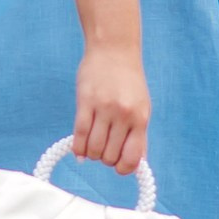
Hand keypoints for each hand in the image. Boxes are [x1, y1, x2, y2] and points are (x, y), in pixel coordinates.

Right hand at [74, 44, 148, 173]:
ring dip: (91, 154)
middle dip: (105, 159)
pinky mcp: (85, 102)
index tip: (117, 167)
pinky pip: (79, 134)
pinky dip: (78, 148)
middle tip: (102, 151)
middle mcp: (124, 115)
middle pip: (110, 155)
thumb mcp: (141, 107)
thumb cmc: (128, 81)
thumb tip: (135, 165)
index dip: (123, 169)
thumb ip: (138, 135)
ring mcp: (104, 108)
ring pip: (94, 148)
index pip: (132, 158)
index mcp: (140, 118)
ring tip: (91, 147)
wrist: (114, 49)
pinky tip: (78, 151)